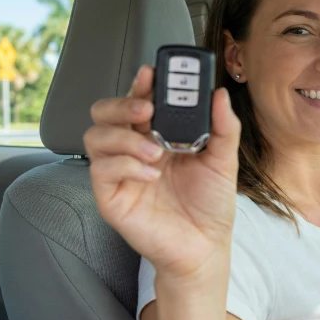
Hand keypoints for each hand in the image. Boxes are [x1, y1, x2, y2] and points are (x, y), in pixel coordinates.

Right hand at [83, 65, 241, 282]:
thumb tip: (220, 95)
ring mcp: (119, 173)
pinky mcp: (111, 197)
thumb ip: (223, 127)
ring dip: (124, 137)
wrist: (206, 246)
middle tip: (146, 108)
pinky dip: (125, 166)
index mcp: (158, 136)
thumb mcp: (224, 161)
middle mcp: (133, 150)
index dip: (140, 84)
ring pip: (95, 137)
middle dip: (121, 104)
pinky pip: (101, 171)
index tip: (152, 73)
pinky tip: (151, 175)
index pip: (138, 101)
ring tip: (155, 152)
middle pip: (105, 113)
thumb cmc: (210, 205)